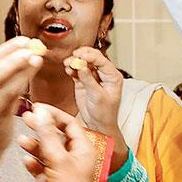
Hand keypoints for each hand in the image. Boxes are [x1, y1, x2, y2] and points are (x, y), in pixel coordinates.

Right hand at [20, 104, 101, 181]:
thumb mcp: (58, 159)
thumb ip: (47, 135)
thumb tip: (40, 113)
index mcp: (83, 149)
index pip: (69, 123)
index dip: (53, 114)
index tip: (37, 108)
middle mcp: (74, 158)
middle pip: (56, 136)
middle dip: (40, 128)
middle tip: (25, 119)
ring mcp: (63, 171)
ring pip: (46, 152)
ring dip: (34, 146)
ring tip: (22, 141)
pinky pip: (41, 169)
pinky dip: (33, 164)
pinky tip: (26, 161)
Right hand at [67, 47, 128, 166]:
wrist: (98, 125)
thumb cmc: (105, 113)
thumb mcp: (98, 97)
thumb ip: (89, 80)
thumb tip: (81, 66)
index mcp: (113, 76)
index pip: (101, 60)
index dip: (89, 56)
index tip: (79, 55)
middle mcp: (104, 74)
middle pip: (92, 58)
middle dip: (81, 56)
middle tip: (72, 58)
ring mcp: (93, 77)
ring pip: (83, 63)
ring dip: (75, 61)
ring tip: (67, 64)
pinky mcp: (83, 82)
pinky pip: (77, 71)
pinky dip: (71, 69)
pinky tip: (68, 70)